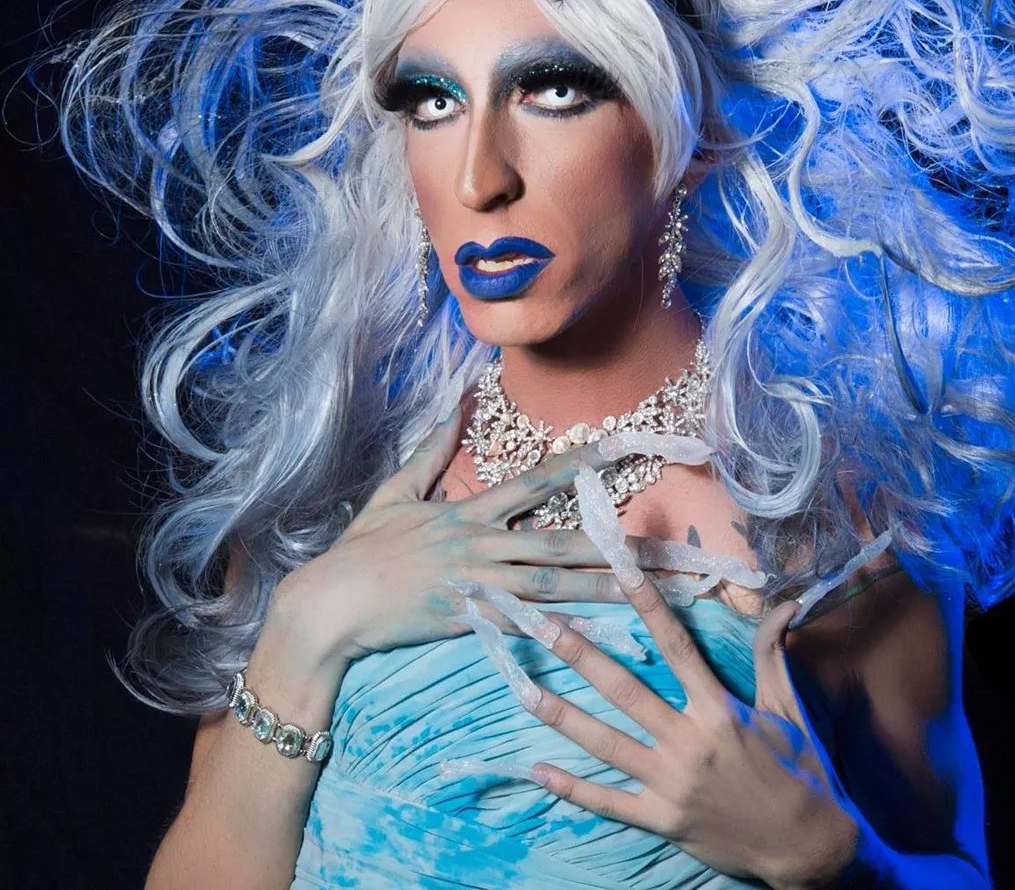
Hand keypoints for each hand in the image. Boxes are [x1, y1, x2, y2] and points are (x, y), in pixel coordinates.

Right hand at [272, 404, 639, 664]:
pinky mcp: (469, 623)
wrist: (331, 605)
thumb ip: (430, 449)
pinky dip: (562, 631)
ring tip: (647, 590)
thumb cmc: (362, 548)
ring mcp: (477, 587)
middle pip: (558, 540)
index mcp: (468, 513)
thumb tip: (455, 404)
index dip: (577, 464)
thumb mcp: (394, 491)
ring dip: (602, 586)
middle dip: (612, 541)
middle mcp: (481, 546)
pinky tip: (598, 635)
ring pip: (552, 585)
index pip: (533, 482)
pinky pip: (524, 628)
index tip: (617, 448)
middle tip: (659, 542)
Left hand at [518, 574, 860, 888]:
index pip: (675, 645)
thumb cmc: (798, 770)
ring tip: (524, 691)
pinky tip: (539, 770)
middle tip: (542, 626)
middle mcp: (688, 741)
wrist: (807, 845)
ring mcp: (671, 783)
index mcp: (718, 709)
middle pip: (624, 689)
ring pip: (606, 743)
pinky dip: (572, 788)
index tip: (619, 571)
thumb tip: (787, 604)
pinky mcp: (662, 819)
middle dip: (580, 655)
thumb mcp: (786, 707)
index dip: (647, 605)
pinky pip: (608, 802)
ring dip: (563, 715)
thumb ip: (773, 653)